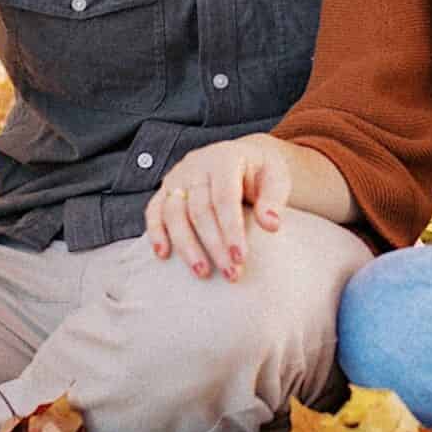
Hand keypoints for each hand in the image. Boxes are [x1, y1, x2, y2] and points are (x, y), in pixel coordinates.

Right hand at [143, 135, 293, 282]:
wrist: (245, 158)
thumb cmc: (262, 172)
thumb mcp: (276, 178)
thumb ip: (273, 199)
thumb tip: (271, 225)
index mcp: (224, 158)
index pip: (224, 197)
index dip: (231, 229)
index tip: (240, 258)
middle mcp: (196, 164)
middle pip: (199, 209)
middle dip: (214, 245)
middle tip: (230, 273)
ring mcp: (178, 176)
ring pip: (173, 213)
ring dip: (186, 246)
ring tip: (202, 272)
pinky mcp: (166, 188)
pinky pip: (154, 210)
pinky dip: (156, 232)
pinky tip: (163, 255)